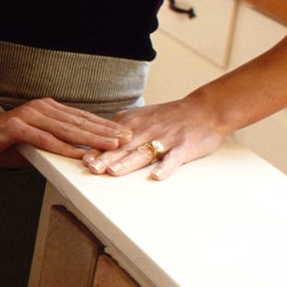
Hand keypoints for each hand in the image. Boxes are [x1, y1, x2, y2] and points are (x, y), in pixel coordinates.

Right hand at [0, 98, 128, 165]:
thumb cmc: (1, 142)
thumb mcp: (33, 142)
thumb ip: (53, 144)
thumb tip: (77, 154)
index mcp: (46, 110)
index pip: (81, 118)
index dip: (104, 126)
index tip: (125, 134)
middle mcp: (41, 109)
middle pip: (80, 122)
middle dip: (106, 131)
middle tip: (128, 138)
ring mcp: (29, 116)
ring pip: (67, 129)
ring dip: (92, 138)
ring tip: (112, 145)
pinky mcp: (17, 127)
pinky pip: (46, 139)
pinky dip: (65, 148)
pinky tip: (80, 154)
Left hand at [89, 97, 225, 179]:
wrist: (205, 110)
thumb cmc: (169, 117)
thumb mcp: (141, 117)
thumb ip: (121, 129)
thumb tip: (97, 144)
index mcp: (134, 123)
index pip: (111, 138)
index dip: (96, 149)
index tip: (82, 159)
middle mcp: (147, 130)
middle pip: (123, 147)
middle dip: (105, 157)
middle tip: (91, 168)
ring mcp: (165, 139)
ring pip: (143, 152)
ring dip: (127, 163)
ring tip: (113, 172)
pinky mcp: (183, 147)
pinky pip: (173, 159)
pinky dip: (165, 168)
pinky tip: (156, 177)